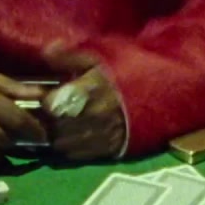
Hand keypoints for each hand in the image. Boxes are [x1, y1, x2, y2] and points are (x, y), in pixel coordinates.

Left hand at [42, 42, 127, 161]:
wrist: (160, 95)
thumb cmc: (124, 74)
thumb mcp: (98, 59)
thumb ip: (70, 57)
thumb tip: (47, 49)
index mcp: (85, 92)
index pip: (50, 105)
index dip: (45, 102)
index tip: (47, 97)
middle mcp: (90, 117)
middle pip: (52, 126)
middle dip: (47, 121)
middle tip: (50, 113)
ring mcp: (98, 136)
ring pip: (61, 143)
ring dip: (56, 136)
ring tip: (59, 127)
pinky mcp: (107, 150)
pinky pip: (76, 155)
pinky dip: (69, 148)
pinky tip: (71, 138)